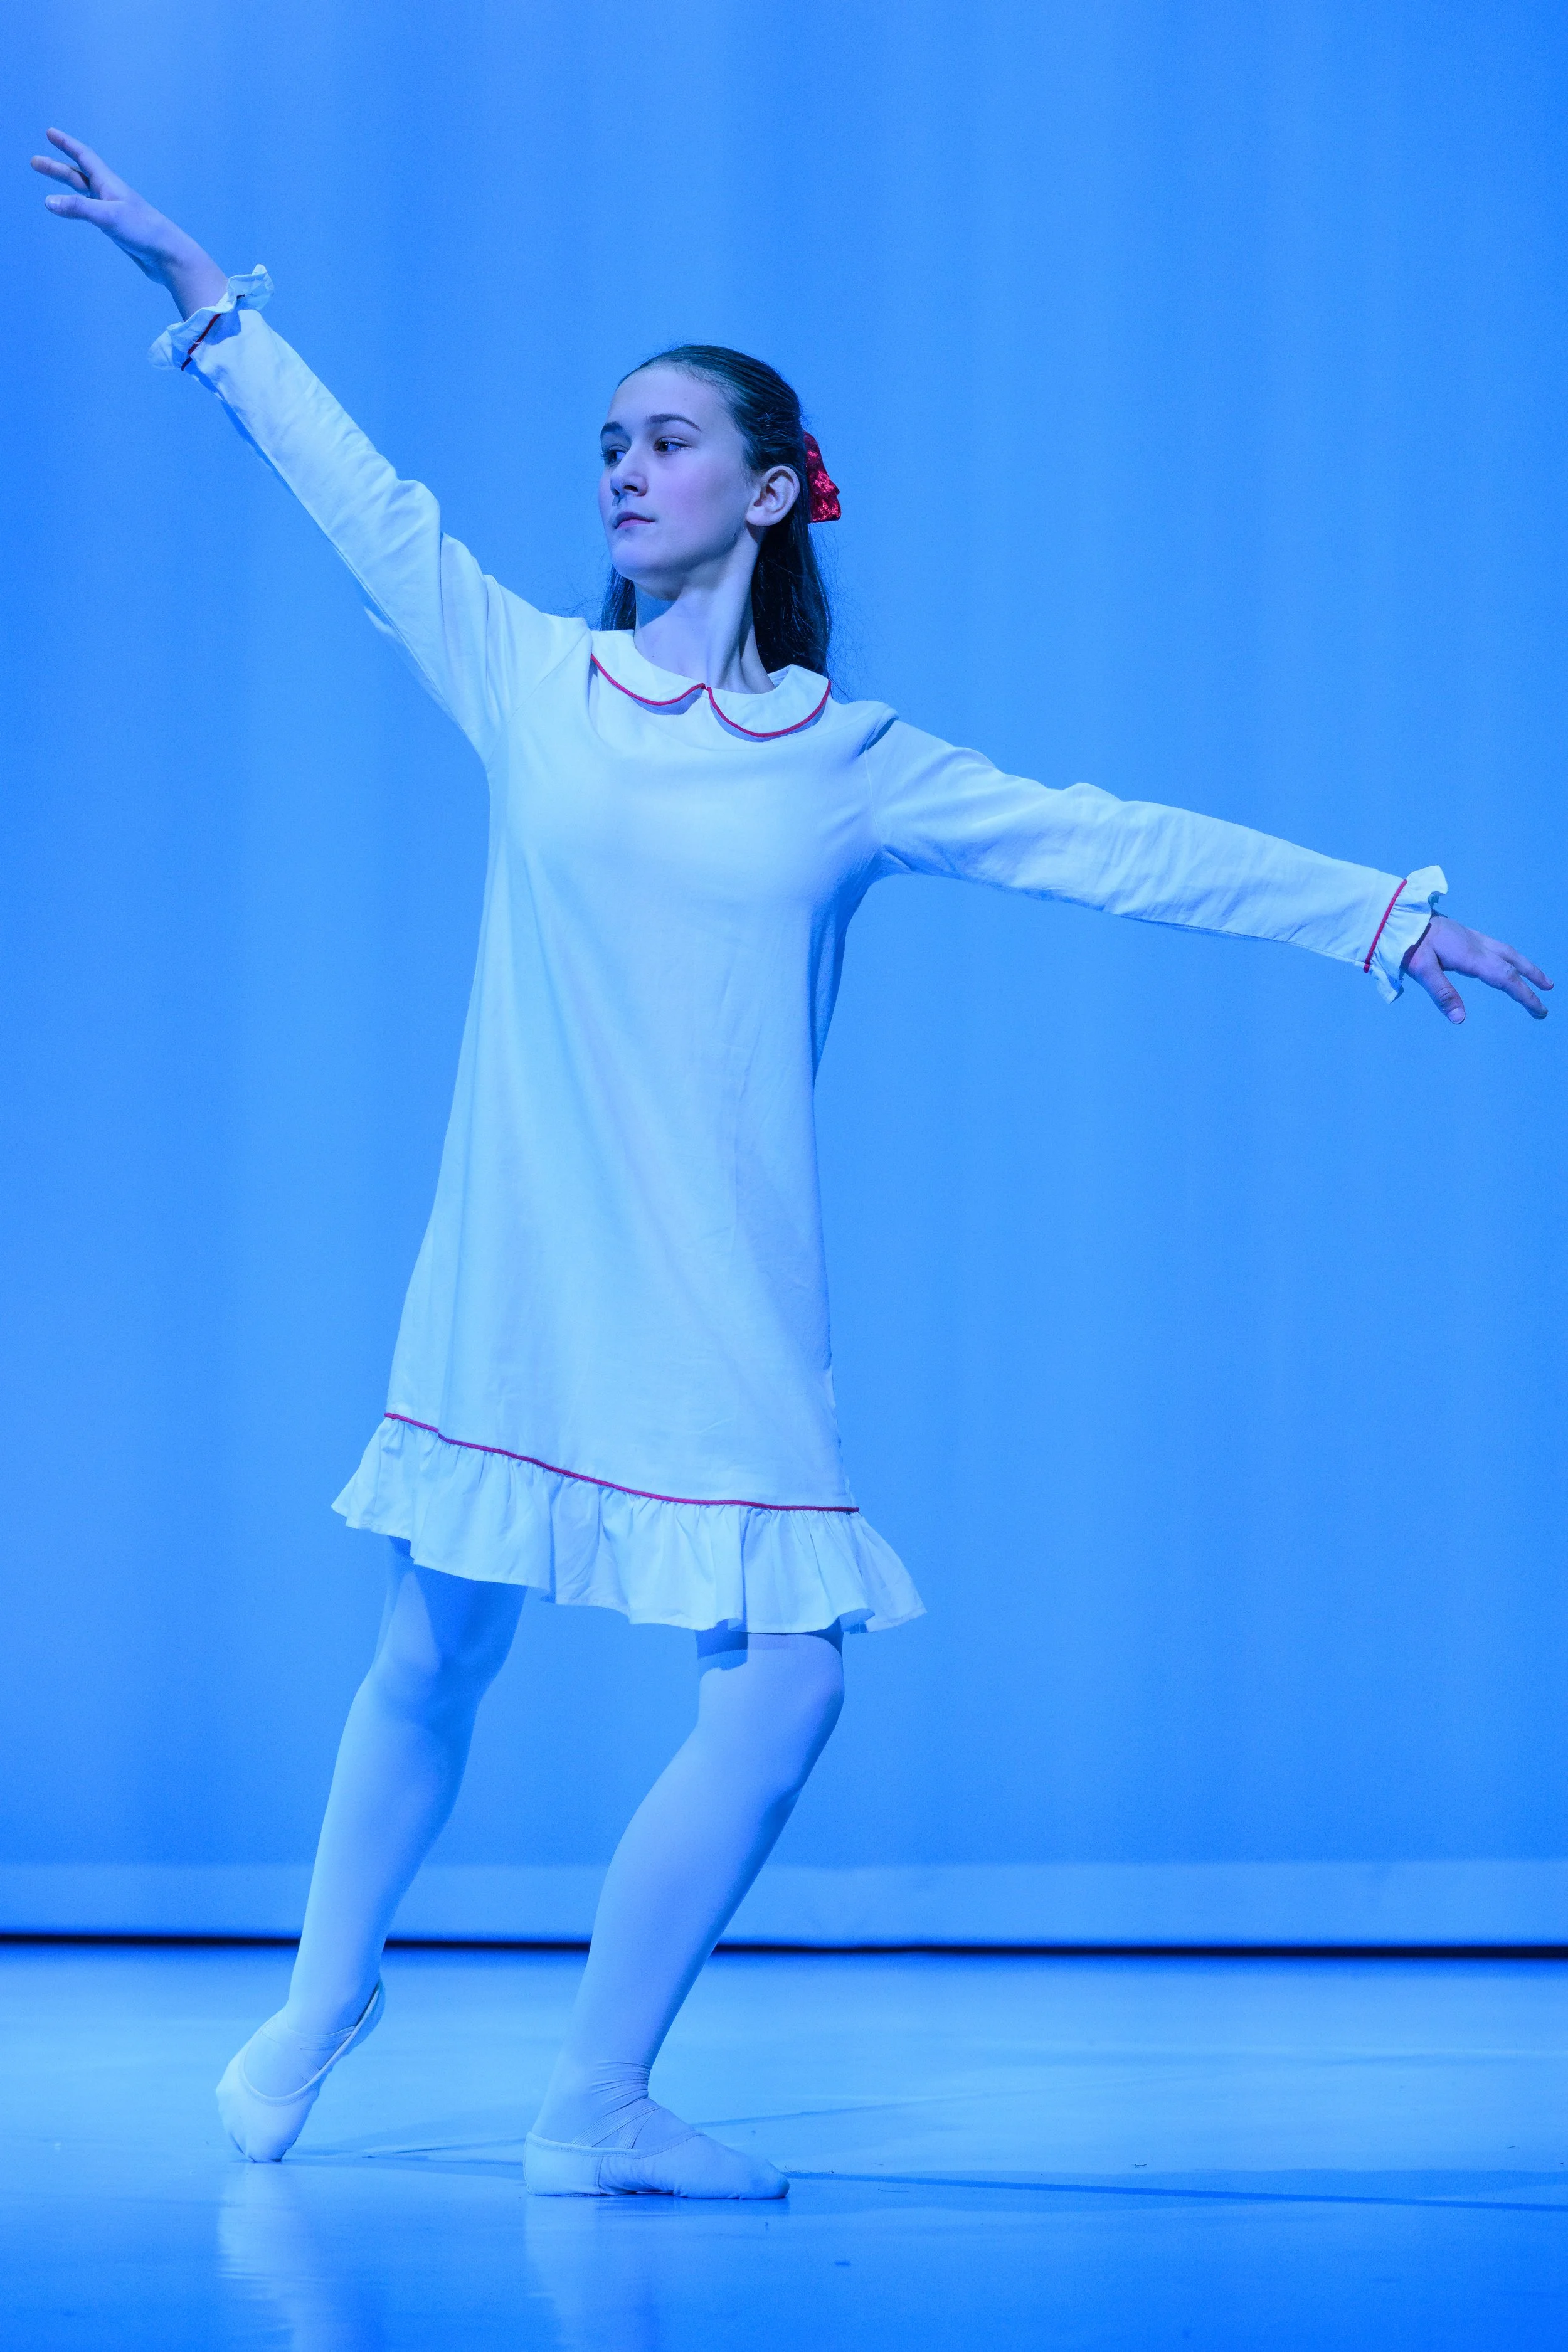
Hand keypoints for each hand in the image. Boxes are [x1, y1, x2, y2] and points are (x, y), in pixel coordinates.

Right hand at [30, 127, 226, 316]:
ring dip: (66, 187)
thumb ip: (79, 208)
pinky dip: (79, 207)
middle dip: (56, 168)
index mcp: (109, 184)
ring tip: (49, 189)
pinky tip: (75, 210)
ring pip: (84, 194)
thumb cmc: (144, 232)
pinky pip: (92, 211)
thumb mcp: (109, 217)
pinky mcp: (117, 228)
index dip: (67, 144)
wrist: (168, 257)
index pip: (84, 157)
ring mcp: (114, 211)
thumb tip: (48, 201)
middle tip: (35, 162)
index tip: (50, 132)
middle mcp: (111, 194)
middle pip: (79, 175)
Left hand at [1402, 912, 1550, 1022]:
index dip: (1524, 994)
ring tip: (1537, 977)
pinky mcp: (1463, 934)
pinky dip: (1508, 956)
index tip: (1540, 1010)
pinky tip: (1504, 962)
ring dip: (1524, 965)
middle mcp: (1476, 945)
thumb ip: (1442, 993)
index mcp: (1470, 956)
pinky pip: (1495, 946)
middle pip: (1513, 962)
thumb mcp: (1421, 970)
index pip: (1505, 978)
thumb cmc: (1406, 942)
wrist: (1397, 914)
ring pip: (1506, 951)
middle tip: (1549, 991)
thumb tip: (1460, 1019)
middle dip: (1532, 978)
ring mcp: (1471, 937)